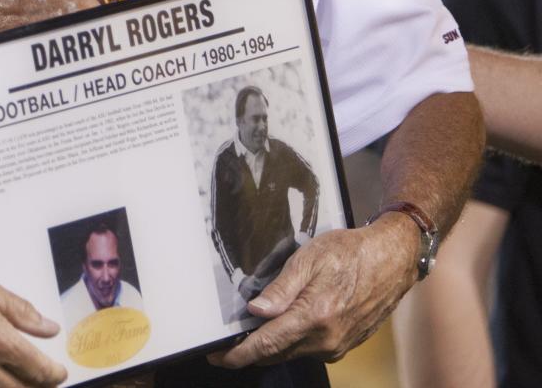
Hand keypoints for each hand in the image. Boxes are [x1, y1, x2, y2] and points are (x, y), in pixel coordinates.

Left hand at [209, 215, 417, 366]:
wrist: (391, 260)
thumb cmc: (349, 252)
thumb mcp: (309, 259)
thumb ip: (281, 288)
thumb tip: (255, 311)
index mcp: (314, 317)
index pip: (267, 344)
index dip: (239, 354)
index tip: (217, 357)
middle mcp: (326, 340)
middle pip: (277, 354)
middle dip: (250, 351)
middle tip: (227, 343)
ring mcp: (337, 345)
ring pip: (293, 353)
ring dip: (271, 346)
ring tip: (251, 332)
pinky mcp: (345, 344)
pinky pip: (309, 349)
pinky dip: (291, 342)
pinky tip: (283, 326)